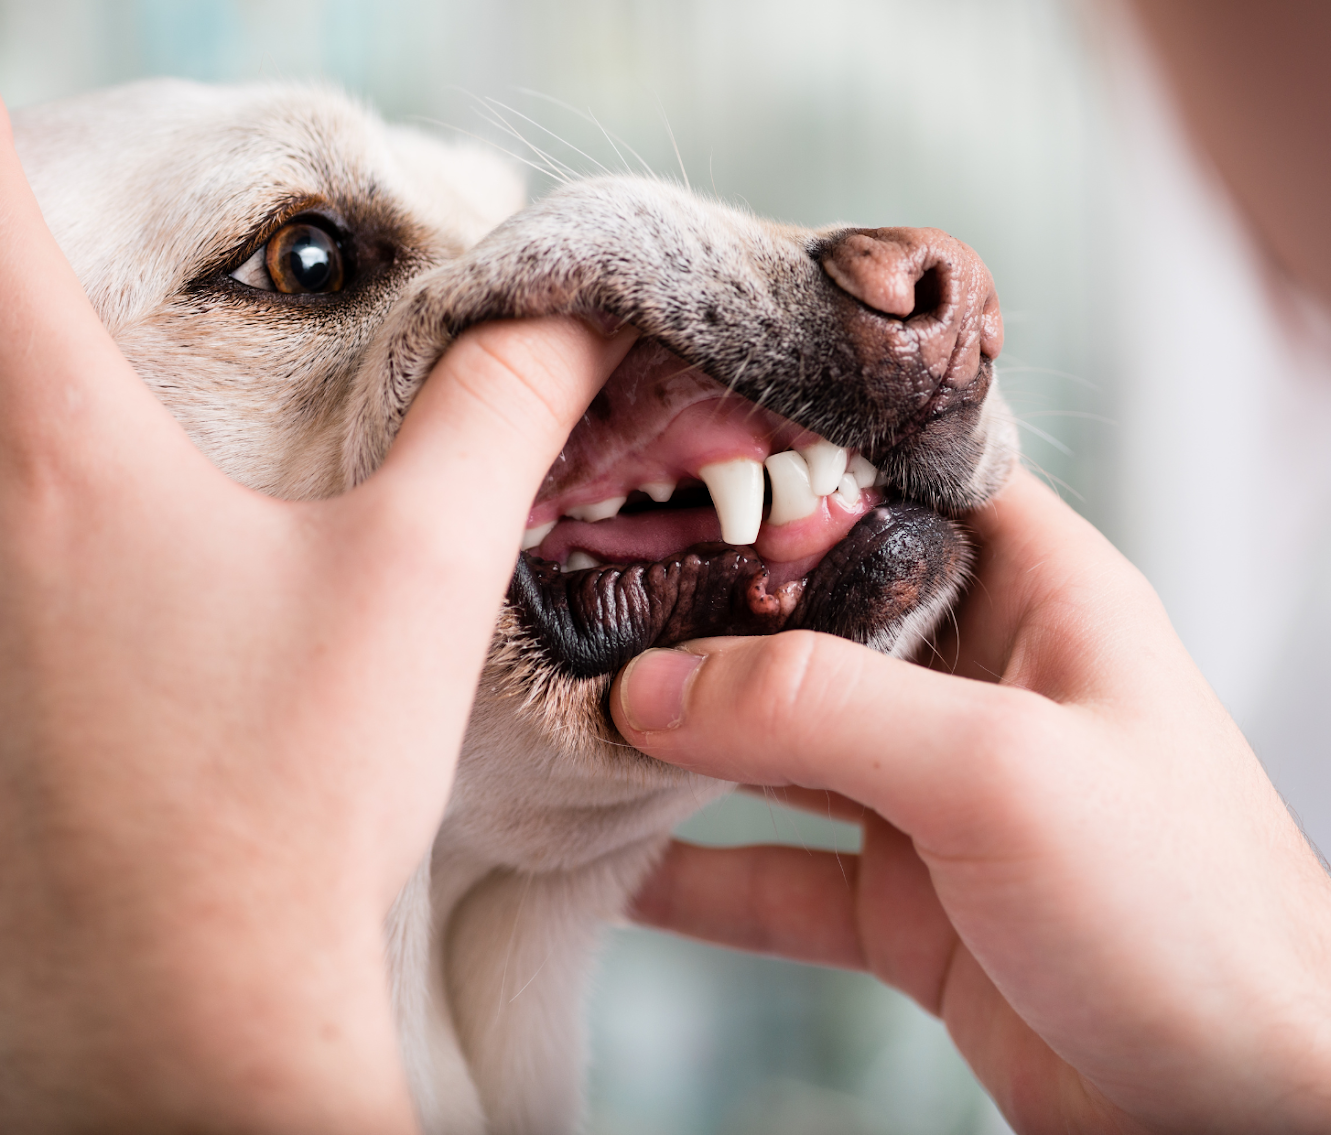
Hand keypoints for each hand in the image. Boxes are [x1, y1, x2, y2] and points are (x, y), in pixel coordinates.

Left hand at [0, 103, 633, 1132]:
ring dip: (28, 412)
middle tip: (92, 290)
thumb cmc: (297, 790)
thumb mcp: (421, 575)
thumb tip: (572, 310)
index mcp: (63, 456)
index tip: (84, 185)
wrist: (192, 998)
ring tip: (133, 457)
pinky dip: (27, 521)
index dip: (23, 166)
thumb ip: (497, 414)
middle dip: (18, 283)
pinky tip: (107, 589)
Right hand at [613, 470, 1330, 1132]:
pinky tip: (617, 869)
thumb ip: (821, 709)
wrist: (1250, 1105)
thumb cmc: (1188, 909)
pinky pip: (782, 874)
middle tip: (578, 590)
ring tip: (571, 722)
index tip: (672, 443)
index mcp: (1040, 595)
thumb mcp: (1000, 771)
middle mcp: (985, 681)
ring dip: (687, 743)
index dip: (797, 455)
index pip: (905, 481)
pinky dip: (702, 875)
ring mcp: (942, 797)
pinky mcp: (913, 904)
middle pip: (820, 615)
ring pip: (785, 746)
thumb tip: (655, 686)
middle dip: (706, 608)